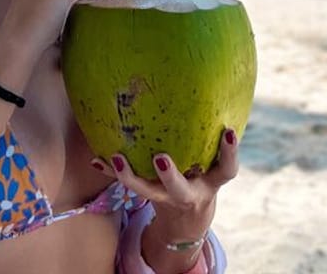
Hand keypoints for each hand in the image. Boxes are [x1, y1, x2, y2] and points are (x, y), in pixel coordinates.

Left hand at [91, 128, 238, 257]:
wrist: (186, 223)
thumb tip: (218, 103)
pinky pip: (129, 185)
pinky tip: (96, 160)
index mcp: (211, 183)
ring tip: (117, 158)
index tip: (228, 131)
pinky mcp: (149, 197)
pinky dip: (112, 171)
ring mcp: (166, 198)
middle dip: (170, 176)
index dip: (230, 152)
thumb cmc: (203, 180)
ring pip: (148, 192)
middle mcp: (189, 194)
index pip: (226, 169)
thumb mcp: (215, 169)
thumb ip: (215, 146)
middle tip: (160, 158)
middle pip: (179, 191)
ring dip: (130, 177)